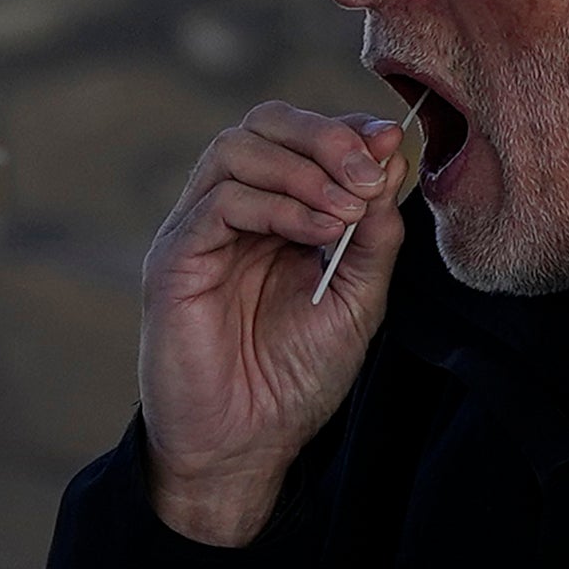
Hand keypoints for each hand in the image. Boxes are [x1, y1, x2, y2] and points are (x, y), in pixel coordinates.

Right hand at [135, 106, 408, 545]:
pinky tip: (318, 232)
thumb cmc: (294, 380)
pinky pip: (219, 202)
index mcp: (275, 214)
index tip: (393, 146)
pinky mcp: (175, 258)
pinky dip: (276, 204)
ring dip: (303, 168)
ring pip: (235, 148)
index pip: (302, 137)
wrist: (245, 444)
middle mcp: (232, 211)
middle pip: (262, 124)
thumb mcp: (358, 299)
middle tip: (369, 174)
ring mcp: (198, 230)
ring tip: (346, 209)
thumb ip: (373, 234)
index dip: (347, 130)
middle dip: (324, 136)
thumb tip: (392, 161)